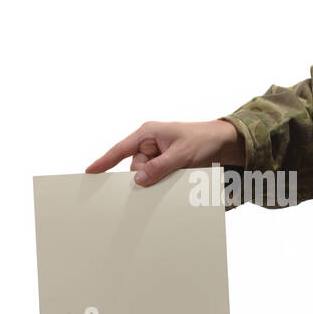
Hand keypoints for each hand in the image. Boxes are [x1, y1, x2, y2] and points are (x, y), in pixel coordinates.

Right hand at [85, 120, 243, 185]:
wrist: (223, 142)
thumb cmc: (202, 140)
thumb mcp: (181, 155)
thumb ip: (159, 167)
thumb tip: (137, 179)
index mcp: (148, 133)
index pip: (120, 149)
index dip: (104, 161)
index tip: (90, 171)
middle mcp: (148, 142)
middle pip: (134, 167)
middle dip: (145, 176)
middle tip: (163, 175)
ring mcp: (156, 153)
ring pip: (145, 175)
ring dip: (156, 179)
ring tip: (176, 173)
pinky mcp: (163, 163)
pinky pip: (155, 176)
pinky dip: (161, 180)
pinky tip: (173, 178)